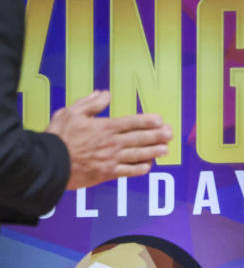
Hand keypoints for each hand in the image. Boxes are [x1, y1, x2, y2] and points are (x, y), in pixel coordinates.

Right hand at [45, 90, 172, 189]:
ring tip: (166, 149)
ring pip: (138, 155)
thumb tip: (105, 94)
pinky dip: (140, 168)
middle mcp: (111, 143)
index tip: (160, 120)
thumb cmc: (58, 137)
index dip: (147, 121)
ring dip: (154, 151)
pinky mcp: (107, 173)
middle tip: (170, 133)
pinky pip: (129, 171)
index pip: (131, 122)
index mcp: (104, 127)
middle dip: (157, 135)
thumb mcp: (70, 113)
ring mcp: (111, 159)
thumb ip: (90, 103)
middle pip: (139, 138)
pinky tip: (149, 165)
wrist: (49, 163)